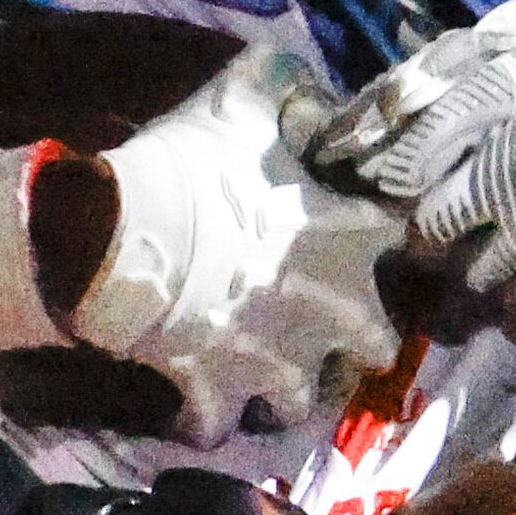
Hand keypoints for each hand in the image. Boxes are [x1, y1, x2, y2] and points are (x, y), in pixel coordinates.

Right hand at [81, 46, 403, 444]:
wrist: (115, 233)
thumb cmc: (191, 162)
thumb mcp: (247, 95)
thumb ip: (295, 87)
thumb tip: (317, 96)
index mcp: (347, 238)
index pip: (400, 237)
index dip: (382, 233)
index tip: (363, 229)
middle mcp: (329, 313)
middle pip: (378, 346)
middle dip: (358, 338)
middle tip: (327, 320)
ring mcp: (274, 364)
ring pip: (304, 401)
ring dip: (287, 386)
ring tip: (264, 367)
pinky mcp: (216, 395)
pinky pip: (220, 427)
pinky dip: (210, 417)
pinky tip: (198, 398)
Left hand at [313, 0, 515, 308]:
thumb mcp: (514, 66)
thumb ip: (441, 103)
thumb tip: (354, 137)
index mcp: (502, 142)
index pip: (419, 204)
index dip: (413, 207)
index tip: (425, 203)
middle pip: (443, 254)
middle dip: (439, 247)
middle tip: (456, 233)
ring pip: (486, 292)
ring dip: (482, 277)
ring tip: (505, 248)